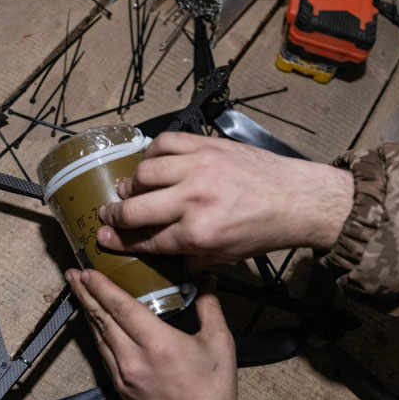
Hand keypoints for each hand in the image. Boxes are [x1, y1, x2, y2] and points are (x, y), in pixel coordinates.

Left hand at [66, 268, 238, 399]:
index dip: (101, 287)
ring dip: (87, 311)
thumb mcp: (220, 344)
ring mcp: (123, 374)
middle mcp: (134, 358)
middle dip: (85, 293)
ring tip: (79, 291)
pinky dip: (97, 333)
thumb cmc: (211, 393)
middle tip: (73, 274)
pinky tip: (95, 323)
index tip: (87, 271)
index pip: (120, 307)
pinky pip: (103, 353)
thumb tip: (208, 281)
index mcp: (157, 343)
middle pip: (102, 319)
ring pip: (98, 336)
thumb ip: (210, 307)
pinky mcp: (120, 387)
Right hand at [96, 132, 353, 264]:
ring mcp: (198, 168)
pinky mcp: (207, 145)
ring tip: (129, 188)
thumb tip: (158, 251)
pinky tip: (152, 162)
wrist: (296, 199)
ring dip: (131, 183)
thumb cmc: (261, 231)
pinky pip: (165, 143)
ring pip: (144, 172)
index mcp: (198, 234)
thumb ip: (188, 256)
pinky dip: (152, 152)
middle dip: (114, 214)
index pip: (146, 240)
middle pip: (136, 208)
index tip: (103, 239)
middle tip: (106, 216)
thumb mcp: (224, 257)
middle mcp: (193, 201)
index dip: (120, 242)